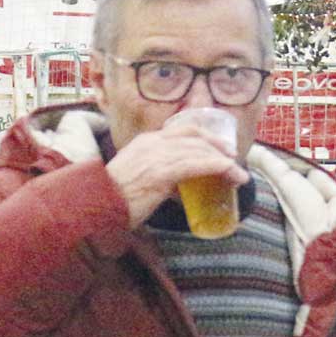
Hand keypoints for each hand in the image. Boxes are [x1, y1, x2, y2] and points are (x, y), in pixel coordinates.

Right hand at [104, 118, 247, 225]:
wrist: (96, 206)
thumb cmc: (117, 197)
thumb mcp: (139, 176)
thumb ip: (160, 174)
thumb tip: (181, 188)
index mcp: (146, 141)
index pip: (184, 131)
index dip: (207, 137)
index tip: (223, 148)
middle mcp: (152, 143)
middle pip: (195, 139)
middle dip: (220, 150)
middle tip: (235, 162)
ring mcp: (156, 156)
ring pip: (199, 151)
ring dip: (225, 163)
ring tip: (239, 175)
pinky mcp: (160, 172)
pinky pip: (196, 165)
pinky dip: (218, 167)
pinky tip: (230, 173)